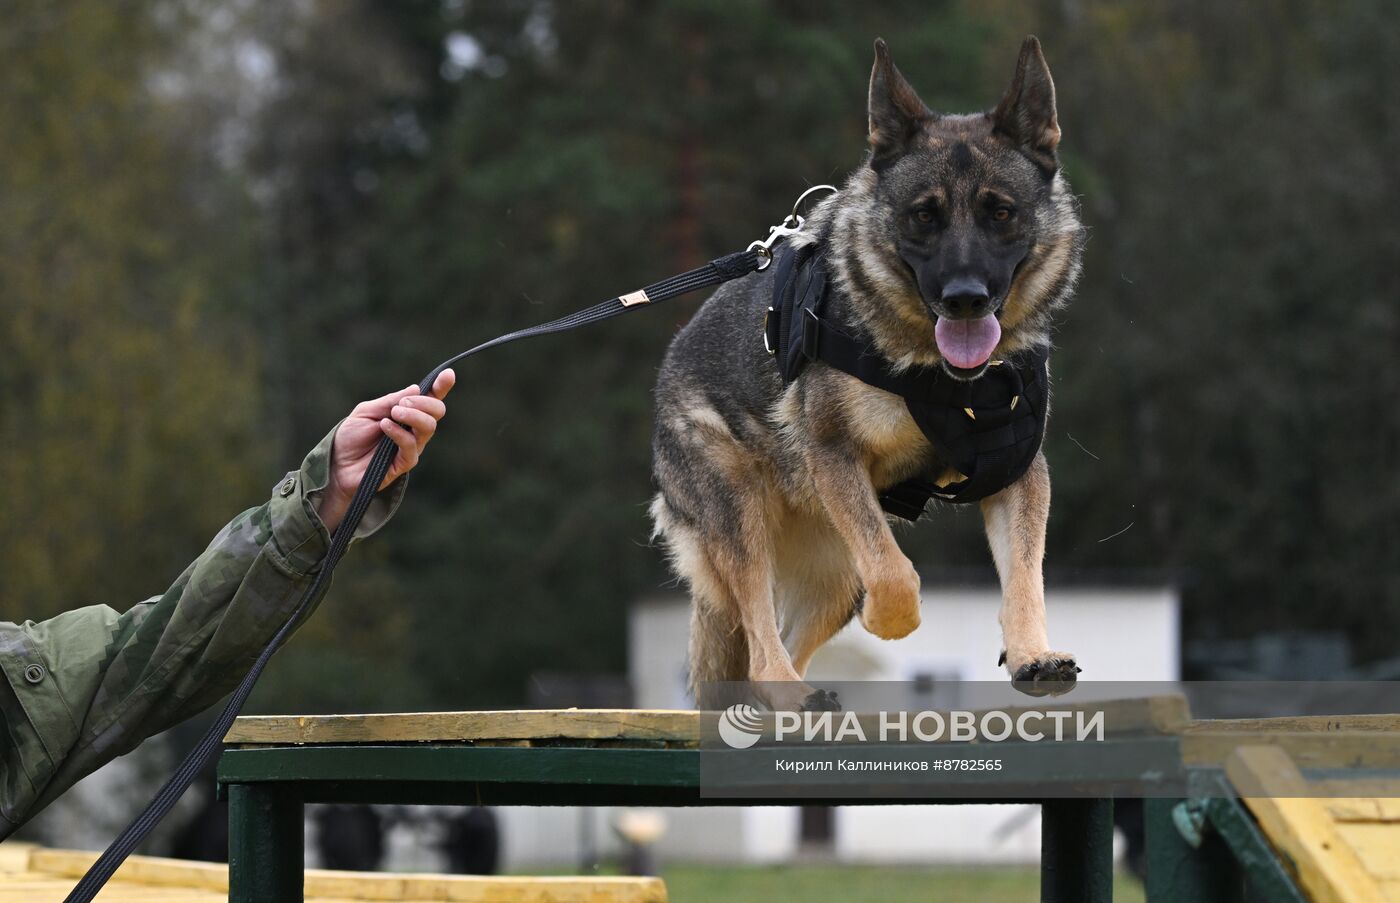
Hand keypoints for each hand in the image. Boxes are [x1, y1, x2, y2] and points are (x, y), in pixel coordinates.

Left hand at [315, 369, 455, 532]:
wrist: (337, 464)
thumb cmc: (351, 437)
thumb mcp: (368, 411)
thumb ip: (390, 401)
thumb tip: (416, 388)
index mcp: (407, 414)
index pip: (430, 399)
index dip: (441, 386)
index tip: (448, 374)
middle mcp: (414, 430)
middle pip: (437, 412)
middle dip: (424, 402)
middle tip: (403, 403)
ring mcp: (411, 447)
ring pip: (429, 427)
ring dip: (413, 415)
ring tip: (393, 413)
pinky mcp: (404, 463)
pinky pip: (411, 445)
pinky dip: (399, 432)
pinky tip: (385, 425)